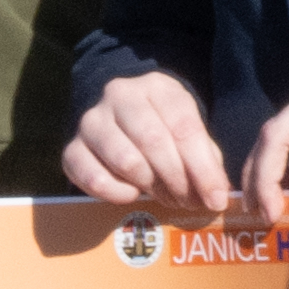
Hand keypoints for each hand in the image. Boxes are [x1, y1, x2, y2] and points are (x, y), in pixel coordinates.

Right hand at [60, 81, 239, 218]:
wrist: (118, 117)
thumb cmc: (164, 127)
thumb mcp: (187, 130)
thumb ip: (205, 158)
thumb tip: (216, 196)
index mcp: (157, 87)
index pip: (184, 128)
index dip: (203, 169)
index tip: (216, 199)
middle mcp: (120, 96)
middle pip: (154, 143)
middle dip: (178, 180)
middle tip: (190, 202)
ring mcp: (91, 121)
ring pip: (126, 161)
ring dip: (151, 187)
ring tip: (167, 196)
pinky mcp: (72, 149)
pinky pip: (94, 179)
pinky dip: (118, 193)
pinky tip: (133, 193)